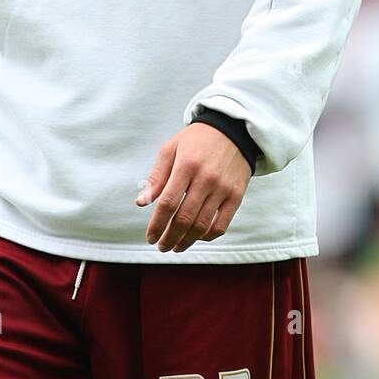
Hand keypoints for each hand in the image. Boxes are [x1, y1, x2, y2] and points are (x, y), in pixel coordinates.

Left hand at [135, 123, 252, 253]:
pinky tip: (196, 237)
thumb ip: (156, 177)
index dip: (157, 224)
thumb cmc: (196, 140)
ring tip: (176, 247)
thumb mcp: (171, 149)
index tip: (150, 237)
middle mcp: (206, 178)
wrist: (233, 131)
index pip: (168, 203)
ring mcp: (223, 189)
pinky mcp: (236, 196)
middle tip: (161, 246)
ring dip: (186, 241)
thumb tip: (141, 203)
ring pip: (202, 225)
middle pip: (184, 218)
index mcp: (186, 165)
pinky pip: (222, 225)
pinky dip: (207, 236)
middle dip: (170, 237)